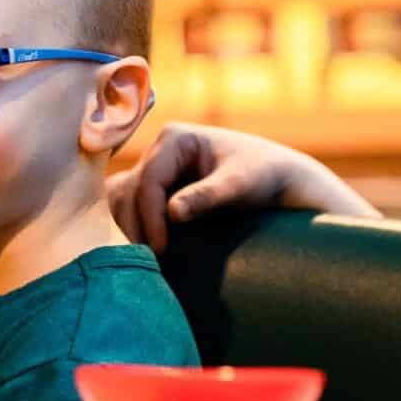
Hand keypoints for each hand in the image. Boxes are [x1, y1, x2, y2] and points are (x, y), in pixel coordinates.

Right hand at [107, 124, 374, 251]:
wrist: (276, 179)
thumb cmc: (262, 176)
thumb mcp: (239, 186)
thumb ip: (207, 196)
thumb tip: (173, 212)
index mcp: (176, 138)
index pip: (149, 179)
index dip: (150, 215)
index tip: (160, 248)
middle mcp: (160, 149)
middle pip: (131, 190)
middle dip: (137, 226)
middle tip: (147, 262)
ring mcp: (156, 168)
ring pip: (124, 199)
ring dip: (129, 227)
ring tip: (143, 260)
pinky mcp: (157, 187)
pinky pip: (131, 206)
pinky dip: (132, 226)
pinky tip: (140, 249)